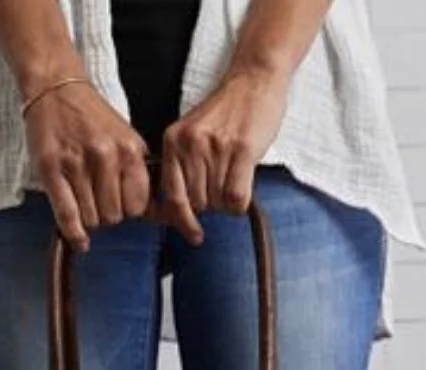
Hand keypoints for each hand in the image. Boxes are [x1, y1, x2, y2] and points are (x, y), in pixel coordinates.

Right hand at [25, 81, 152, 250]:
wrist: (56, 88)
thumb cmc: (93, 119)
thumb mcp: (126, 140)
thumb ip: (139, 173)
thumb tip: (156, 215)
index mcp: (129, 151)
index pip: (137, 207)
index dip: (128, 211)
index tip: (120, 204)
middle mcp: (105, 157)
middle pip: (114, 217)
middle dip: (107, 215)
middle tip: (97, 200)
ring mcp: (76, 163)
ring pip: (91, 219)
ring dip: (88, 219)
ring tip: (83, 201)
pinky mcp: (50, 169)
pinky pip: (67, 215)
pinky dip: (74, 233)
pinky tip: (79, 240)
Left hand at [154, 66, 289, 244]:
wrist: (254, 80)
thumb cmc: (226, 113)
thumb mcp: (192, 135)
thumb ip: (183, 166)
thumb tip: (181, 213)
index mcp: (172, 141)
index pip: (171, 197)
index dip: (182, 221)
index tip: (194, 234)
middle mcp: (190, 144)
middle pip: (198, 204)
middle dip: (213, 204)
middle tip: (224, 185)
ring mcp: (216, 147)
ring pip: (218, 203)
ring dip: (229, 202)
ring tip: (236, 177)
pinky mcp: (242, 150)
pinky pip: (237, 198)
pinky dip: (242, 202)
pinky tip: (245, 186)